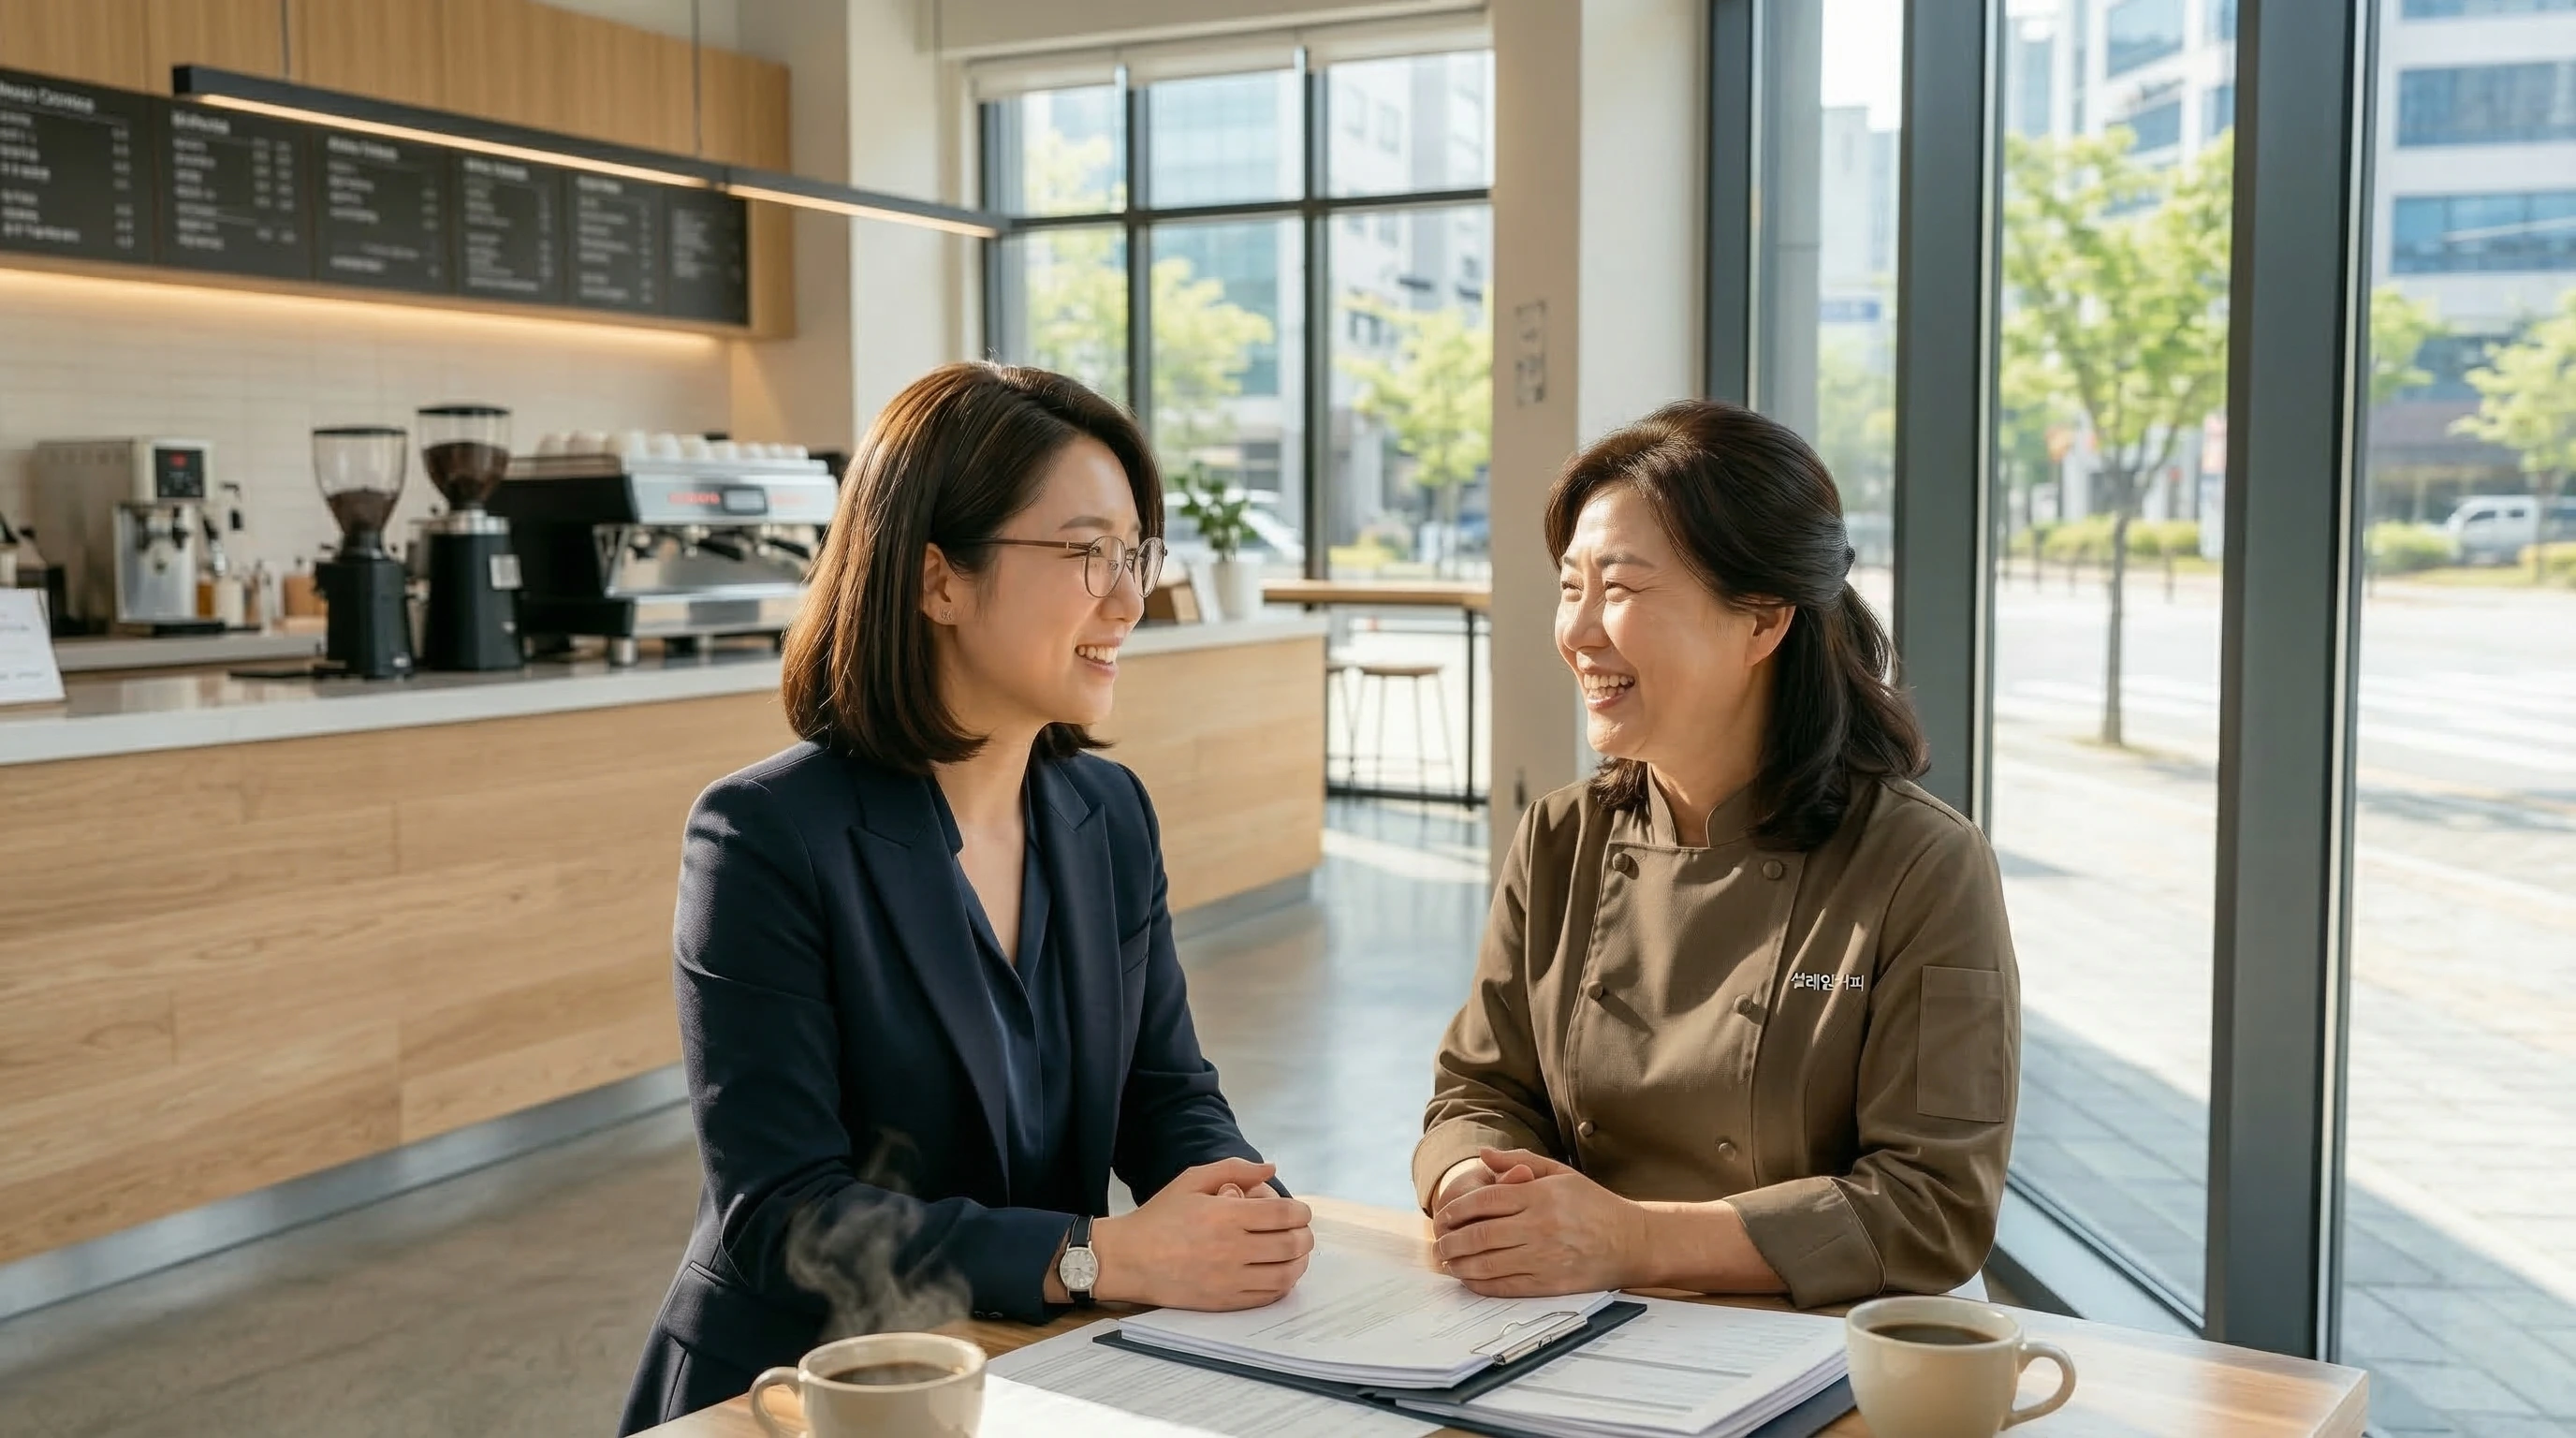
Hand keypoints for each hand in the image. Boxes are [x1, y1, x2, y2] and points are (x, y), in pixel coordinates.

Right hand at [1090, 1159, 1311, 1309]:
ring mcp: (1229, 1279)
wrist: (1129, 1260)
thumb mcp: (1192, 1180)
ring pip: (1286, 1274)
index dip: (1301, 1212)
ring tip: (1295, 1253)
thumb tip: (1271, 1168)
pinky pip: (1268, 1296)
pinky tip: (1278, 1272)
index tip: (1300, 1212)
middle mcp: (1230, 1249)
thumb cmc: (1159, 1217)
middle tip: (1301, 1232)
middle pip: (1291, 1244)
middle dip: (1305, 1236)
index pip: (1283, 1214)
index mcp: (1225, 1215)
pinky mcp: (1224, 1301)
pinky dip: (1282, 1284)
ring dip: (1299, 1262)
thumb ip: (1234, 1168)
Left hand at [1432, 1151, 1648, 1296]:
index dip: (1457, 1208)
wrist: (1632, 1242)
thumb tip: (1484, 1154)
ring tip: (1449, 1260)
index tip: (1443, 1216)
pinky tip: (1470, 1278)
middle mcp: (1540, 1227)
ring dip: (1460, 1264)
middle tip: (1439, 1242)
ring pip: (1487, 1263)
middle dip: (1451, 1240)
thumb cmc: (1594, 1205)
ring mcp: (1544, 1258)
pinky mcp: (1549, 1284)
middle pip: (1480, 1234)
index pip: (1486, 1200)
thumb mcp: (1560, 1173)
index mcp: (1540, 1196)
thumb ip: (1520, 1162)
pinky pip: (1505, 1286)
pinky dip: (1481, 1284)